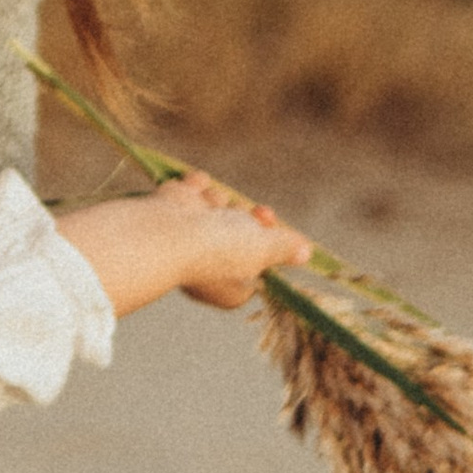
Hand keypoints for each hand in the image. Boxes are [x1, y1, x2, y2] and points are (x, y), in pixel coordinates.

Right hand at [55, 173, 315, 317]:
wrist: (167, 232)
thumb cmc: (219, 249)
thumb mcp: (263, 250)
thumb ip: (284, 249)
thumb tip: (305, 253)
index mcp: (229, 286)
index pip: (257, 260)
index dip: (269, 241)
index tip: (273, 230)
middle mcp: (206, 263)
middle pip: (238, 230)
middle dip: (246, 216)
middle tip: (259, 213)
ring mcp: (185, 237)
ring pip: (217, 208)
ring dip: (219, 202)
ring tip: (209, 207)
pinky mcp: (169, 212)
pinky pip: (191, 190)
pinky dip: (195, 186)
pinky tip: (194, 189)